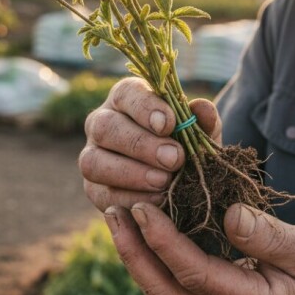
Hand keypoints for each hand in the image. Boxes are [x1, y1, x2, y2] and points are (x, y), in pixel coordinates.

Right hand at [79, 77, 220, 211]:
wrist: (177, 178)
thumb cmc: (185, 144)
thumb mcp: (199, 132)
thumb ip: (202, 120)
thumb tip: (202, 109)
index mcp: (125, 99)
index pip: (126, 94)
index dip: (145, 108)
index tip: (168, 124)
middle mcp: (101, 123)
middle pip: (105, 127)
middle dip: (141, 144)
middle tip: (174, 158)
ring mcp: (92, 156)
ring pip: (93, 162)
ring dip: (130, 173)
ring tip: (164, 181)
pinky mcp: (93, 189)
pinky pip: (101, 194)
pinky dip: (130, 198)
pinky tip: (156, 200)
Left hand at [105, 203, 294, 294]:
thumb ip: (271, 237)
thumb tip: (230, 215)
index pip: (194, 274)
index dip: (163, 241)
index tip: (142, 209)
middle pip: (165, 291)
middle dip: (133, 252)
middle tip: (114, 211)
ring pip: (165, 291)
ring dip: (138, 255)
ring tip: (120, 217)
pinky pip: (176, 284)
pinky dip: (155, 258)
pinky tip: (144, 230)